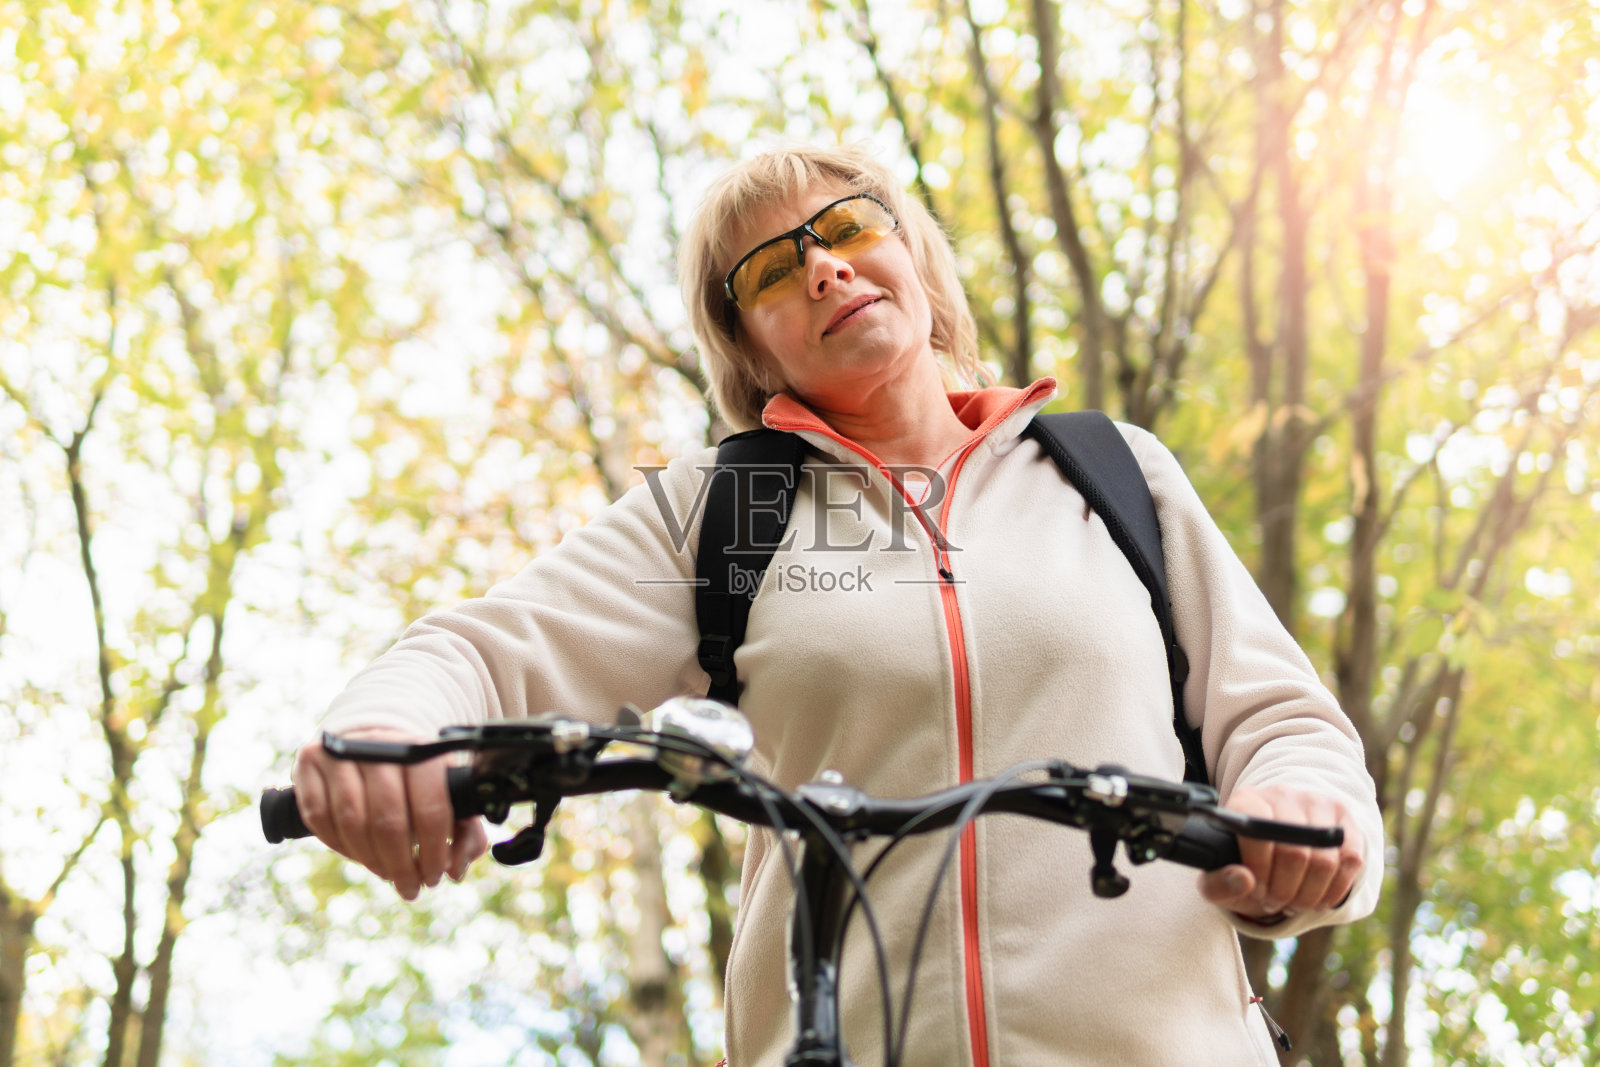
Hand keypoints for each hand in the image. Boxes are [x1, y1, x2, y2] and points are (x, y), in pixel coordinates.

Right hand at [291, 726, 488, 899]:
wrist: (372, 740)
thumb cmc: (415, 778)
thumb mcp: (447, 794)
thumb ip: (464, 832)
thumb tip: (455, 870)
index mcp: (422, 751)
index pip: (430, 808)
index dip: (433, 852)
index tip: (433, 877)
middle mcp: (380, 745)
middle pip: (389, 820)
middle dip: (401, 865)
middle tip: (409, 886)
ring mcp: (340, 752)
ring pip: (352, 821)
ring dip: (370, 860)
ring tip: (386, 873)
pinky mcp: (310, 763)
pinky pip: (319, 817)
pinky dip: (338, 845)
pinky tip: (357, 854)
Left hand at [1197, 784, 1364, 922]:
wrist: (1277, 844)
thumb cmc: (1244, 864)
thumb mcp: (1220, 877)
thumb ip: (1218, 883)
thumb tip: (1243, 879)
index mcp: (1246, 801)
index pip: (1257, 835)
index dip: (1259, 872)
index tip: (1258, 892)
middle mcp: (1283, 794)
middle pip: (1294, 853)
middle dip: (1285, 891)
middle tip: (1277, 903)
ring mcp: (1317, 803)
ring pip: (1325, 860)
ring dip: (1310, 895)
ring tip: (1295, 903)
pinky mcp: (1344, 817)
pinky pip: (1351, 859)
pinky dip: (1335, 889)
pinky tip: (1319, 900)